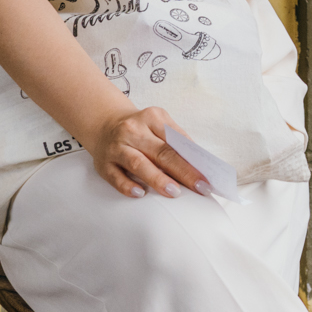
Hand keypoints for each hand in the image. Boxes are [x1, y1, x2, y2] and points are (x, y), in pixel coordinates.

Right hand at [84, 104, 211, 199]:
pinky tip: (141, 194)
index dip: (193, 159)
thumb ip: (176, 140)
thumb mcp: (158, 124)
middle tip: (200, 188)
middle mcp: (133, 131)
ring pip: (138, 164)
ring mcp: (117, 147)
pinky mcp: (104, 164)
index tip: (207, 177)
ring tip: (174, 192)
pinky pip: (116, 177)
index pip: (175, 140)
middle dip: (183, 172)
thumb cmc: (140, 129)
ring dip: (158, 179)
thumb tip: (198, 165)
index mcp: (151, 118)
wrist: (104, 125)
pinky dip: (128, 186)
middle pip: (161, 152)